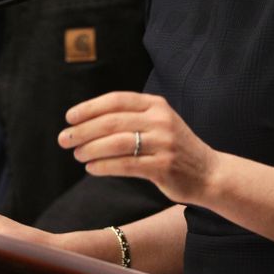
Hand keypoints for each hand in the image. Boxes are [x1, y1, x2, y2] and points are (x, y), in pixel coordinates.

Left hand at [60, 91, 218, 204]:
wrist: (209, 173)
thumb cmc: (175, 148)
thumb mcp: (159, 123)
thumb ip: (131, 118)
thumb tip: (87, 122)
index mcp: (157, 105)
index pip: (117, 100)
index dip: (90, 107)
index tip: (69, 117)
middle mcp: (161, 120)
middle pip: (112, 121)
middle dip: (83, 130)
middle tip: (64, 139)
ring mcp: (164, 143)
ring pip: (116, 143)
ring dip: (90, 149)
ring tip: (77, 155)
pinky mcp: (163, 166)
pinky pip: (125, 165)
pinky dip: (103, 166)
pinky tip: (92, 169)